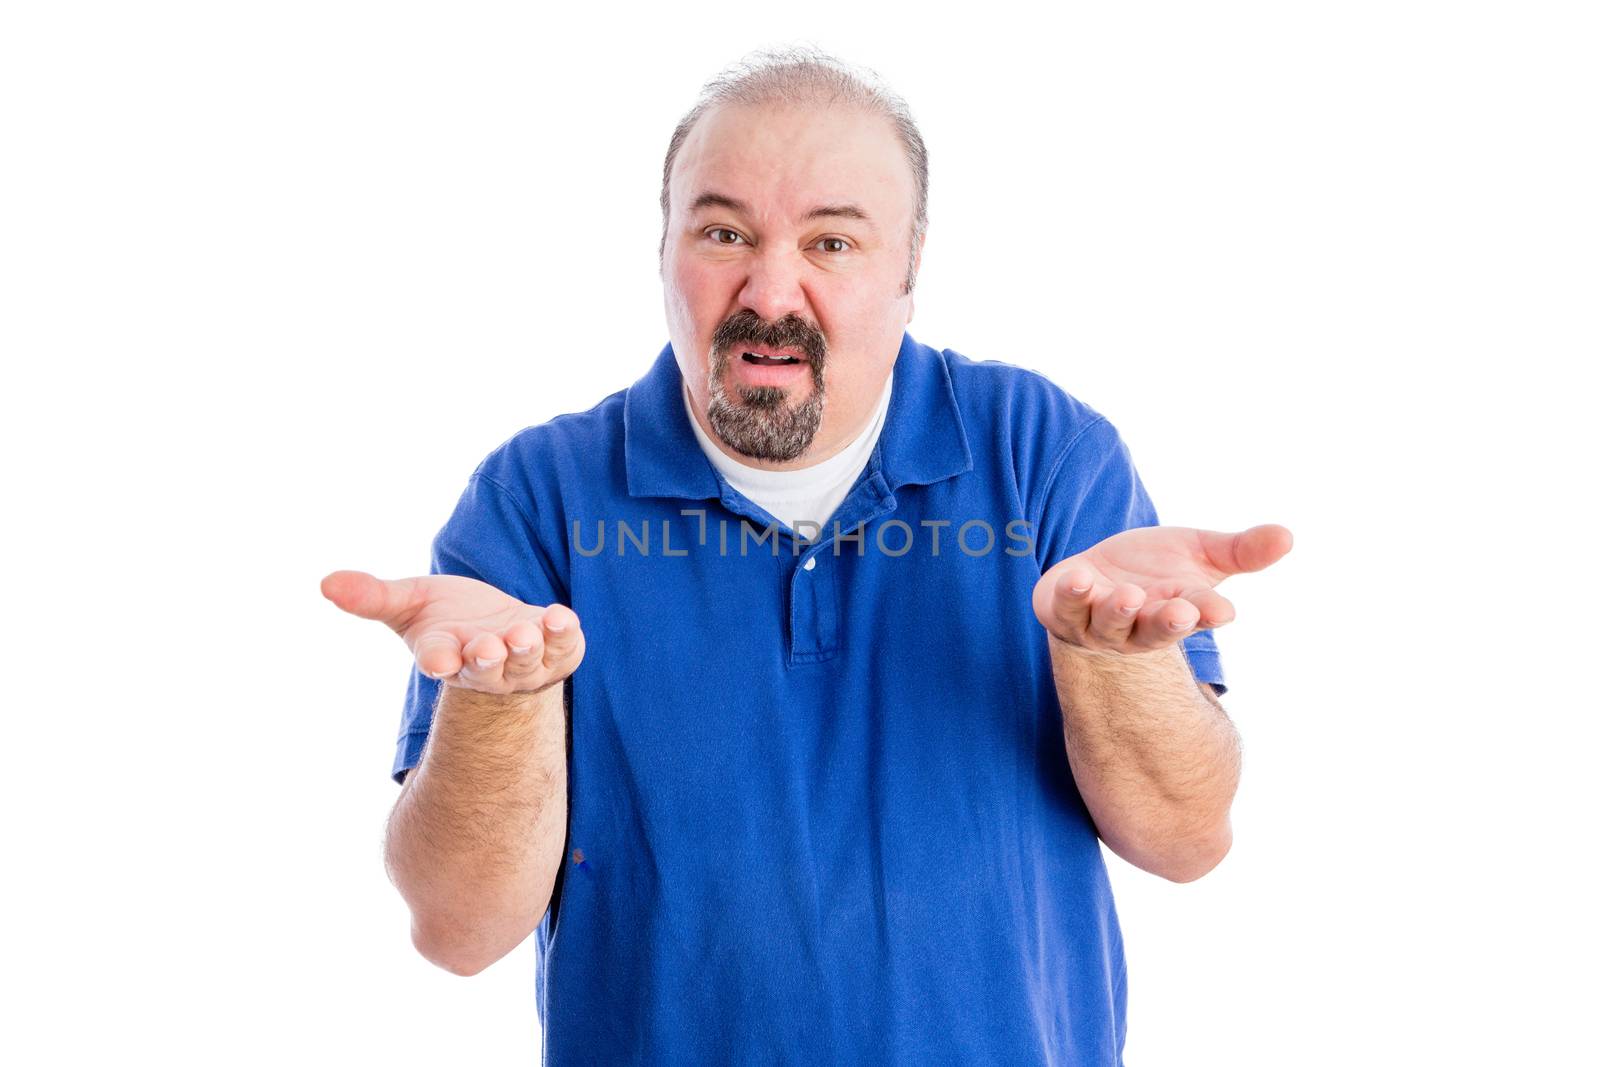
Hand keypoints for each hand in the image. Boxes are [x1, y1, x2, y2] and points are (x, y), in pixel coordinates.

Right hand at [320, 570, 584, 694]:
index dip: (438, 660)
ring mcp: (525, 664)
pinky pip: (565, 648)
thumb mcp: (408, 604)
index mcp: (446, 654)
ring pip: (527, 663)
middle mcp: (486, 666)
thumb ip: (372, 596)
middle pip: (487, 669)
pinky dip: (564, 634)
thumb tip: (325, 582)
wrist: (500, 628)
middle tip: (489, 648)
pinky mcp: (558, 652)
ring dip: (527, 649)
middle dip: (489, 659)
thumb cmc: (449, 617)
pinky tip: (560, 616)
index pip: (439, 661)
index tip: (438, 659)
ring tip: (525, 633)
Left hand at [1032, 524, 1291, 654]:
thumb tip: (1288, 535)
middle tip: (1181, 613)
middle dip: (1167, 622)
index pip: (1199, 613)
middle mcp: (1141, 624)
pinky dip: (1071, 595)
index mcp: (1180, 609)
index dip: (1209, 611)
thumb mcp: (1201, 555)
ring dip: (1118, 611)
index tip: (1222, 610)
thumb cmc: (1155, 571)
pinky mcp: (1063, 610)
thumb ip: (1242, 551)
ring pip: (1110, 623)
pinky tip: (1078, 578)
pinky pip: (1066, 607)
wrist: (1097, 580)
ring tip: (1127, 596)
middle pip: (1156, 630)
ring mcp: (1100, 622)